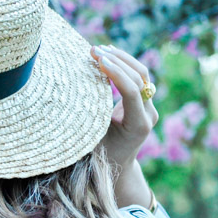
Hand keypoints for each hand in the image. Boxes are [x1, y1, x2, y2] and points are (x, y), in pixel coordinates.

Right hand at [90, 44, 158, 208]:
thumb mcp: (91, 139)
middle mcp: (148, 114)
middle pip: (140, 78)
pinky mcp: (144, 102)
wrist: (119, 168)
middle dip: (117, 60)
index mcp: (138, 125)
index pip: (132, 92)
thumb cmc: (98, 157)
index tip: (97, 61)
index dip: (116, 74)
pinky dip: (122, 65)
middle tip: (94, 50)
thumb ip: (88, 118)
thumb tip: (68, 94)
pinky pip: (138, 78)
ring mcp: (149, 107)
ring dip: (121, 59)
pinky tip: (107, 56)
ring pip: (142, 75)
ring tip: (100, 49)